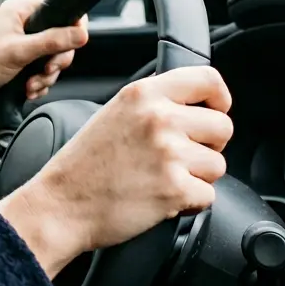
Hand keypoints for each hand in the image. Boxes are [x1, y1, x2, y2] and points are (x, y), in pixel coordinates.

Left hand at [0, 0, 88, 138]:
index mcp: (20, 10)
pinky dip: (39, 82)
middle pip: (61, 35)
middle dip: (57, 58)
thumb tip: (82, 33)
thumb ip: (53, 41)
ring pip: (52, 56)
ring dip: (47, 75)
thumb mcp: (20, 51)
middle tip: (48, 69)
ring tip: (32, 85)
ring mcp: (21, 42)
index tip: (74, 42)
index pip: (59, 4)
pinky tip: (29, 90)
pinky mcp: (19, 61)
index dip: (72, 23)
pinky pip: (42, 69)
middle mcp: (21, 23)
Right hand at [0, 66, 233, 277]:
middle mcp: (158, 118)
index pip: (208, 80)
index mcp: (143, 94)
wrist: (61, 204)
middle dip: (209, 146)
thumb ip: (152, 102)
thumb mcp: (114, 113)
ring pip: (217, 164)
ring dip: (197, 177)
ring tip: (163, 179)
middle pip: (223, 126)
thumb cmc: (84, 165)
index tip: (216, 110)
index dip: (220, 98)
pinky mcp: (175, 189)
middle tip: (181, 157)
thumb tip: (193, 102)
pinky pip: (208, 195)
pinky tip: (161, 198)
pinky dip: (189, 203)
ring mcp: (169, 153)